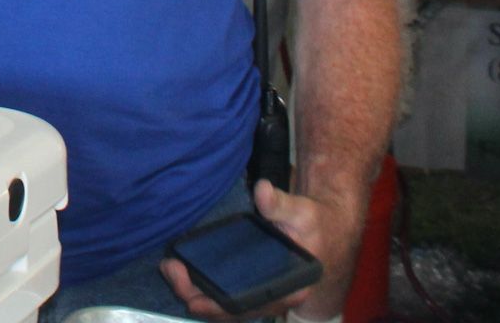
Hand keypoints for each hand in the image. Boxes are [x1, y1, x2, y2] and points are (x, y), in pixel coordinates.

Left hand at [161, 180, 361, 321]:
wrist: (328, 229)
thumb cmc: (317, 225)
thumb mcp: (303, 212)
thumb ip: (281, 204)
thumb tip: (263, 191)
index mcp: (289, 288)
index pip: (250, 306)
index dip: (220, 307)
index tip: (194, 300)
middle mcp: (274, 296)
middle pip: (231, 309)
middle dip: (198, 296)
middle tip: (172, 272)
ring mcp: (264, 292)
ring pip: (226, 303)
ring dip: (197, 290)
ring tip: (171, 269)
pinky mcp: (254, 282)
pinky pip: (228, 292)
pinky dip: (205, 285)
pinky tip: (185, 270)